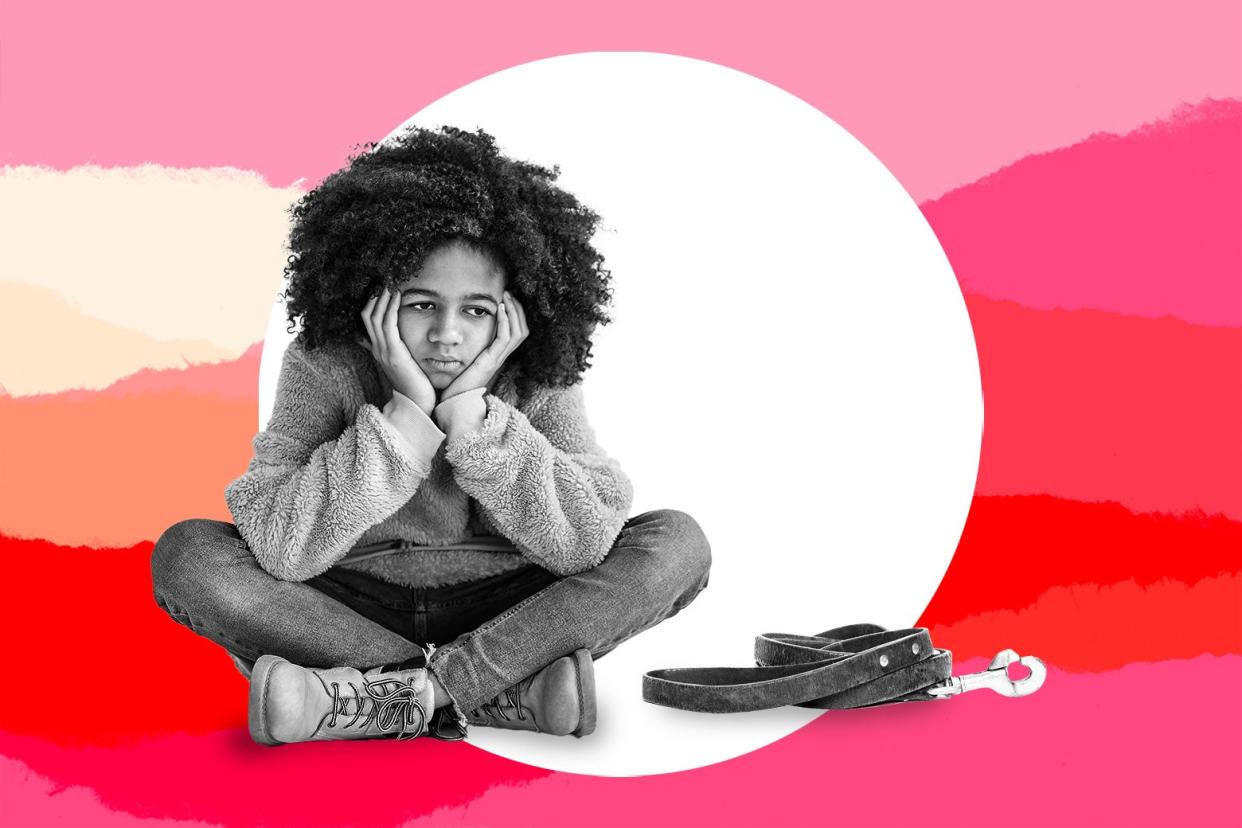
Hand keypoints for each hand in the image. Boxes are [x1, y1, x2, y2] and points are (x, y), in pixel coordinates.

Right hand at [359, 288, 436, 414]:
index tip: (383, 287)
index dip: (373, 302)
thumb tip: (398, 341)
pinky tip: (397, 295)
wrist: (417, 405)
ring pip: (376, 316)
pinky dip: (391, 307)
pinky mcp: (394, 354)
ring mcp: (384, 351)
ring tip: (390, 281)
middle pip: (368, 314)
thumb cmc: (415, 384)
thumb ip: (397, 351)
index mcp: (379, 350)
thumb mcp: (403, 364)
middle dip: (376, 295)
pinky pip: (388, 324)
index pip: (368, 320)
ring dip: (383, 297)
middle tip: (385, 278)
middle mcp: (378, 349)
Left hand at [440, 291, 528, 401]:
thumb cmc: (455, 382)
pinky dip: (505, 322)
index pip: (517, 332)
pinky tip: (499, 310)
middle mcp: (501, 357)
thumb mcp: (464, 358)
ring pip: (518, 333)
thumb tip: (460, 328)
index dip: (516, 315)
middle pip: (523, 330)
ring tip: (506, 297)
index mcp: (496, 355)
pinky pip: (504, 339)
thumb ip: (468, 345)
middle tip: (508, 293)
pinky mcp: (490, 362)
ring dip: (513, 312)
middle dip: (518, 310)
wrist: (452, 401)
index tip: (506, 298)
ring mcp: (497, 360)